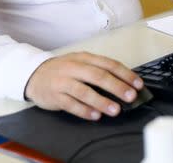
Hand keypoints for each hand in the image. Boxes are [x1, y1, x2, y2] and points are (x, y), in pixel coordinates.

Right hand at [24, 52, 143, 119]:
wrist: (34, 74)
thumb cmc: (63, 70)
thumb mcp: (81, 63)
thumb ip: (99, 70)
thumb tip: (124, 83)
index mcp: (85, 58)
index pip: (109, 64)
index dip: (125, 74)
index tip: (137, 84)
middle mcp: (74, 68)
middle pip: (98, 76)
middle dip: (117, 87)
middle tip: (130, 96)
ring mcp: (63, 82)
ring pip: (85, 91)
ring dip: (102, 101)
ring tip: (115, 109)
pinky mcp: (55, 96)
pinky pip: (71, 104)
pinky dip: (84, 110)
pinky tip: (95, 115)